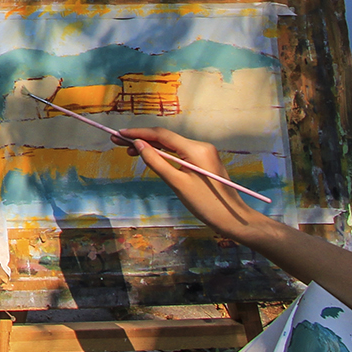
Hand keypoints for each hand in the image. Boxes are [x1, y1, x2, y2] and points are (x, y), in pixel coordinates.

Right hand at [120, 128, 278, 244]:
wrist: (234, 219)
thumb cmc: (206, 204)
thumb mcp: (177, 183)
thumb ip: (156, 162)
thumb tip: (138, 144)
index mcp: (195, 149)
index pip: (161, 135)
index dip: (138, 133)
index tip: (119, 135)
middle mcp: (200, 146)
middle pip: (166, 139)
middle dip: (142, 139)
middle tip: (118, 142)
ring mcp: (203, 153)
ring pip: (171, 146)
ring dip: (151, 147)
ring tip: (129, 151)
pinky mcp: (203, 162)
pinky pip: (179, 154)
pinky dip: (163, 155)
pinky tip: (150, 157)